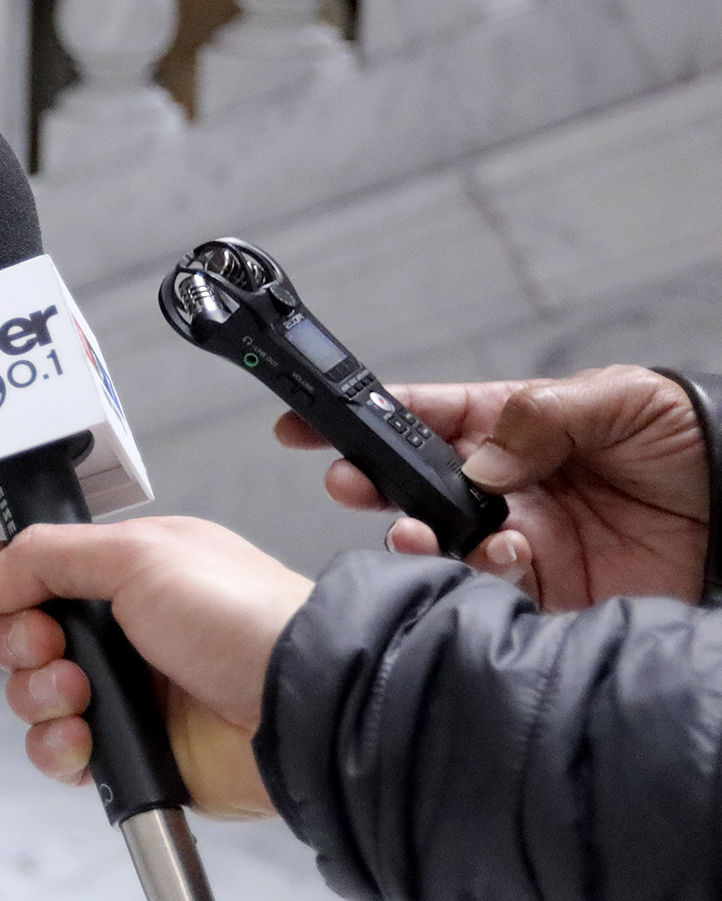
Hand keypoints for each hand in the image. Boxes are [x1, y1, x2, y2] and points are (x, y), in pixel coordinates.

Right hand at [0, 517, 313, 820]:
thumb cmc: (245, 619)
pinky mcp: (134, 751)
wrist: (299, 707)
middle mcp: (125, 632)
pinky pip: (63, 753)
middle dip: (22, 643)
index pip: (40, 575)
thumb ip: (50, 555)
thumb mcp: (139, 556)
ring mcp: (129, 693)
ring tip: (78, 695)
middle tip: (53, 644)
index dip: (13, 587)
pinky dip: (58, 748)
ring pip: (36, 696)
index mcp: (130, 574)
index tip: (11, 595)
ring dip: (39, 695)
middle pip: (26, 636)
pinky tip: (83, 737)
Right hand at [274, 364, 709, 608]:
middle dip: (371, 482)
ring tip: (423, 535)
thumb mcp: (622, 399)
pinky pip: (497, 592)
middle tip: (349, 482)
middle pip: (417, 485)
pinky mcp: (556, 595)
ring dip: (421, 539)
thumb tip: (479, 455)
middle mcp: (509, 486)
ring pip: (445, 544)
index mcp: (514, 428)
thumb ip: (541, 416)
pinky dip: (484, 577)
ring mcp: (528, 540)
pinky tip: (502, 556)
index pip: (424, 416)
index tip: (311, 422)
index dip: (364, 416)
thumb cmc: (696, 439)